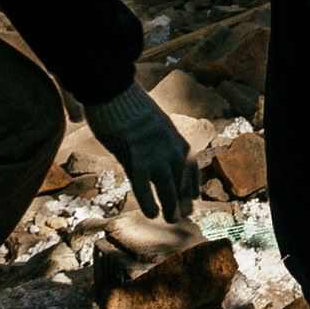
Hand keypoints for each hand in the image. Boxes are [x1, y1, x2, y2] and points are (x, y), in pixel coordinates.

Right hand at [88, 86, 201, 221]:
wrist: (114, 88)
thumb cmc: (126, 104)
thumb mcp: (147, 121)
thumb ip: (152, 137)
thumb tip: (147, 146)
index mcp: (173, 133)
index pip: (189, 163)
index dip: (192, 182)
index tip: (195, 198)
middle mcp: (169, 143)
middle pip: (181, 176)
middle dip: (184, 198)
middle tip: (185, 216)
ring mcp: (153, 149)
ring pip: (167, 183)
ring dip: (171, 203)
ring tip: (171, 220)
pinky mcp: (134, 153)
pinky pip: (143, 182)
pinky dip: (148, 199)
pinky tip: (151, 213)